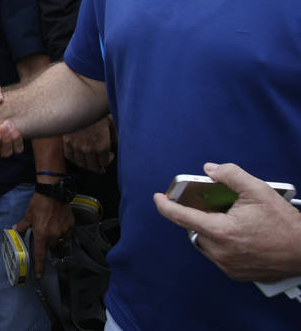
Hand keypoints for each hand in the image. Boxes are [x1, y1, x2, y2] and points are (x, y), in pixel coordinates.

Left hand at [15, 193, 73, 276]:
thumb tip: (15, 229)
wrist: (53, 192)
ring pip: (60, 240)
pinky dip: (64, 231)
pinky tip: (60, 224)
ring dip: (56, 237)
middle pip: (51, 246)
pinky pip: (68, 233)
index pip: (40, 254)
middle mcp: (53, 235)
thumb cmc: (39, 203)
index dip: (39, 266)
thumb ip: (23, 225)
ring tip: (53, 227)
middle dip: (48, 243)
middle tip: (45, 235)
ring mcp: (63, 231)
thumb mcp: (28, 214)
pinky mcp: (71, 225)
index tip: (39, 274)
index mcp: (41, 235)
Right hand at [63, 116, 116, 172]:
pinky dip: (74, 159)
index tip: (110, 155)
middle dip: (98, 167)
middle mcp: (89, 149)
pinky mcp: (67, 142)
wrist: (80, 103)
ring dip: (86, 166)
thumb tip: (113, 143)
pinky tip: (78, 157)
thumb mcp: (111, 122)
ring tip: (89, 163)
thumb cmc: (97, 111)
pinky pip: (69, 156)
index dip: (108, 160)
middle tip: (100, 167)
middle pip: (93, 167)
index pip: (104, 162)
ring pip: (81, 164)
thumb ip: (114, 136)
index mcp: (102, 145)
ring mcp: (76, 146)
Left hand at [153, 162, 300, 281]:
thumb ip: (231, 175)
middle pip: (194, 230)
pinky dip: (220, 244)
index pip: (182, 217)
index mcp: (221, 231)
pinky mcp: (236, 274)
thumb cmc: (284, 223)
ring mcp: (228, 265)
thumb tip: (209, 169)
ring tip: (225, 218)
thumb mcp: (259, 190)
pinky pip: (217, 256)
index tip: (157, 198)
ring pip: (205, 244)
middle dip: (197, 216)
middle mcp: (221, 252)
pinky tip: (235, 234)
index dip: (166, 206)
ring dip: (208, 231)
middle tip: (209, 205)